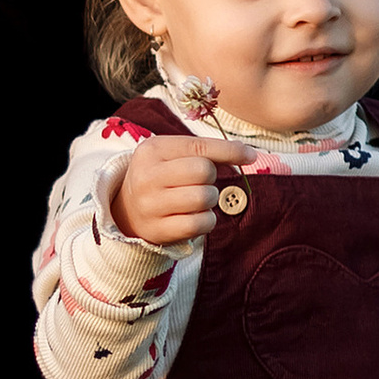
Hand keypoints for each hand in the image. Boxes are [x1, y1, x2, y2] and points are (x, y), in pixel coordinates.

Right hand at [110, 137, 249, 246]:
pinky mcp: (157, 230)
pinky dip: (206, 220)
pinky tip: (196, 216)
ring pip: (203, 198)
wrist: (128, 209)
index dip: (230, 151)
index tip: (250, 155)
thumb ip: (207, 151)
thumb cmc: (162, 176)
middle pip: (203, 171)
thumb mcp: (173, 154)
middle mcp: (147, 176)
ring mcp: (150, 205)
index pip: (199, 148)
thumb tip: (248, 154)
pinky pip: (199, 224)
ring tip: (195, 199)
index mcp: (152, 150)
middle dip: (210, 178)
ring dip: (209, 199)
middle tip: (199, 183)